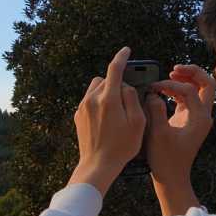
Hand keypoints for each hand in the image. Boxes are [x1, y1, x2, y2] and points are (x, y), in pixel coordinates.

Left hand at [68, 47, 146, 195]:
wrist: (97, 164)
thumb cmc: (122, 145)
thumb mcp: (137, 122)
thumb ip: (132, 98)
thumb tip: (124, 86)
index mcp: (108, 99)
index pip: (114, 70)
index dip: (121, 57)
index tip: (126, 50)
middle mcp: (91, 100)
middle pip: (104, 79)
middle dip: (115, 83)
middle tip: (126, 98)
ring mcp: (82, 108)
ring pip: (95, 89)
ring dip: (106, 92)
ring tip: (117, 108)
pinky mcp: (78, 116)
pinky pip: (89, 100)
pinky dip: (98, 102)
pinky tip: (107, 118)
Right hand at [145, 64, 214, 215]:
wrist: (172, 176)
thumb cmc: (165, 158)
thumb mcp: (158, 133)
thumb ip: (155, 110)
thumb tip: (153, 94)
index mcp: (199, 118)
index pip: (190, 89)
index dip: (171, 85)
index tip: (154, 88)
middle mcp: (203, 115)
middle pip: (207, 84)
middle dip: (192, 73)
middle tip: (174, 69)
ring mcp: (197, 117)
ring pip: (200, 89)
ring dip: (187, 79)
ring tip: (169, 75)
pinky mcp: (188, 120)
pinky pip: (188, 98)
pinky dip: (178, 90)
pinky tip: (163, 90)